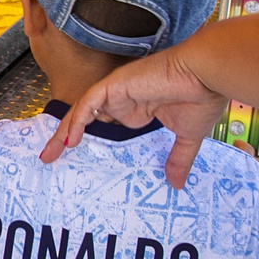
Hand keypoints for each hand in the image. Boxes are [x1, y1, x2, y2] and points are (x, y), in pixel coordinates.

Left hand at [40, 49, 225, 187]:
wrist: (208, 75)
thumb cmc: (202, 97)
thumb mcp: (188, 136)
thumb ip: (178, 158)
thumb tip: (178, 184)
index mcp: (136, 109)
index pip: (104, 125)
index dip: (89, 140)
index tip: (77, 160)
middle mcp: (123, 99)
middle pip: (85, 118)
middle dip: (65, 137)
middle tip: (49, 159)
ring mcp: (117, 91)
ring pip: (81, 110)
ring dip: (64, 131)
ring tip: (50, 153)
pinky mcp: (116, 84)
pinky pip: (89, 102)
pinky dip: (78, 119)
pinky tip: (70, 139)